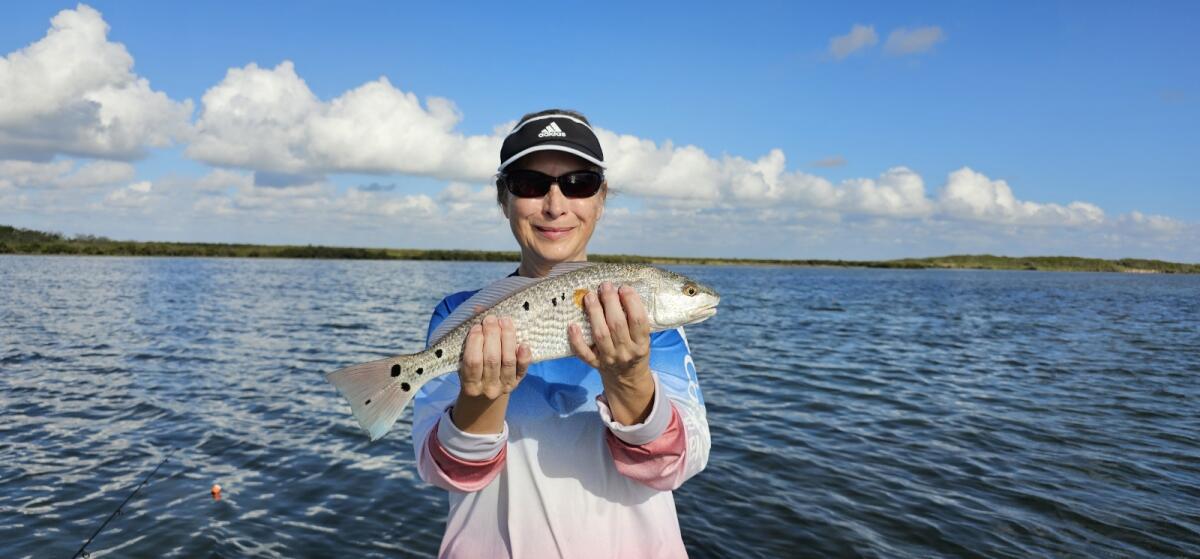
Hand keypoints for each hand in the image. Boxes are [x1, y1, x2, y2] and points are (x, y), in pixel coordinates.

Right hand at [453, 315, 530, 432]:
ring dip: (507, 338)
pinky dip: (524, 356)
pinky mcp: (518, 382)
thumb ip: (469, 340)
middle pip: (492, 359)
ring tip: (504, 321)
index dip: (475, 342)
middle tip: (491, 319)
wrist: (484, 396)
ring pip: (508, 360)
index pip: (473, 362)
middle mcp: (488, 388)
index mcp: (470, 385)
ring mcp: (505, 386)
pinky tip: (523, 343)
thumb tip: (478, 308)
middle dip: (492, 335)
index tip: (477, 326)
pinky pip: (523, 369)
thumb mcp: (464, 362)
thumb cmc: (472, 373)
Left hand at [569, 282, 654, 423]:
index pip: (638, 321)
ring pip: (601, 335)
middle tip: (605, 286)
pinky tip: (572, 325)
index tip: (624, 287)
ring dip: (594, 313)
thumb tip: (621, 292)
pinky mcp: (595, 364)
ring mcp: (609, 359)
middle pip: (617, 324)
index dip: (631, 302)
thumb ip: (635, 321)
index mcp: (642, 344)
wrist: (628, 379)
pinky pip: (584, 353)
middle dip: (610, 302)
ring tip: (589, 296)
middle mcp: (626, 352)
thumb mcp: (643, 339)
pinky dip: (576, 340)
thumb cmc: (635, 351)